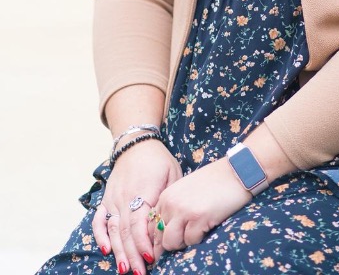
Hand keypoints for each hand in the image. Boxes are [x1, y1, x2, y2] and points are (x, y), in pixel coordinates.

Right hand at [92, 139, 181, 272]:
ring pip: (113, 230)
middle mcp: (124, 198)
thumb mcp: (172, 173)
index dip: (143, 242)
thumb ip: (169, 198)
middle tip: (141, 274)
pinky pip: (99, 220)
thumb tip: (169, 223)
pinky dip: (100, 235)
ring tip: (125, 270)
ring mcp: (113, 200)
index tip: (151, 258)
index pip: (139, 223)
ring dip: (119, 251)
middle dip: (133, 255)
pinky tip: (106, 250)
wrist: (136, 143)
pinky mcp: (106, 200)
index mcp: (143, 191)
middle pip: (126, 232)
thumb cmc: (158, 160)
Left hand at [151, 158, 250, 256]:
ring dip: (184, 242)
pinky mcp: (198, 217)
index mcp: (166, 196)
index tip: (173, 237)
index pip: (151, 226)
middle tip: (188, 234)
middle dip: (173, 241)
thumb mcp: (186, 191)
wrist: (236, 172)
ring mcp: (183, 210)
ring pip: (171, 243)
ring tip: (196, 230)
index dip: (161, 237)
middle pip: (160, 238)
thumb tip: (164, 234)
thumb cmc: (214, 182)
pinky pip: (191, 241)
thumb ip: (173, 208)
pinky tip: (208, 224)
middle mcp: (170, 203)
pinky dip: (199, 238)